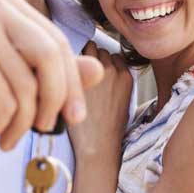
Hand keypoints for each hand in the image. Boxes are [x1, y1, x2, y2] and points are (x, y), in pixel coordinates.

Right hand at [0, 0, 104, 149]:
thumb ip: (50, 69)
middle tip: (49, 129)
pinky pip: (5, 102)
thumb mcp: (6, 70)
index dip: (72, 82)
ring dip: (22, 123)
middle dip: (56, 100)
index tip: (73, 115)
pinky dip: (0, 126)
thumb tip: (98, 71)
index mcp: (8, 2)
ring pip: (28, 87)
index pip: (57, 43)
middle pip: (50, 59)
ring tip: (5, 137)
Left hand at [68, 42, 132, 161]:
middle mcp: (114, 70)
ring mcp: (97, 71)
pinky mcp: (81, 74)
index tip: (95, 73)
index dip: (103, 63)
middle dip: (91, 57)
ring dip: (81, 57)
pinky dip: (71, 62)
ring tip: (72, 73)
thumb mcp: (123, 101)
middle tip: (81, 73)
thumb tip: (102, 69)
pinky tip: (66, 75)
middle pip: (100, 49)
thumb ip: (116, 81)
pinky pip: (76, 56)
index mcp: (127, 76)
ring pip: (89, 48)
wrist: (97, 144)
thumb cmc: (107, 127)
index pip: (113, 56)